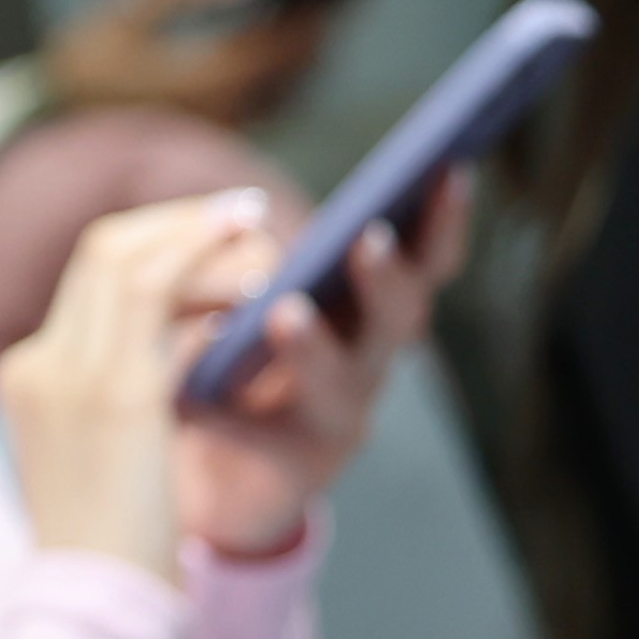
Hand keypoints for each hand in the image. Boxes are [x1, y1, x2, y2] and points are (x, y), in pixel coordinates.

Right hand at [0, 193, 282, 580]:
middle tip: (239, 212)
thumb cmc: (107, 550)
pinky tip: (251, 268)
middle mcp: (40, 363)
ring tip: (255, 233)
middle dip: (177, 222)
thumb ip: (114, 397)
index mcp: (27, 378)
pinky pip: (159, 293)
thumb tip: (185, 344)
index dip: (148, 243)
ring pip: (128, 256)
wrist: (92, 605)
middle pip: (101, 252)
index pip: (85, 281)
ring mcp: (71, 373)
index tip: (199, 234)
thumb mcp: (94, 458)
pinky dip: (203, 263)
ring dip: (197, 234)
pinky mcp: (117, 391)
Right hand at [44, 0, 335, 127]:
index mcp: (205, 81)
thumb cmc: (83, 67)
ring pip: (295, 79)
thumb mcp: (121, 13)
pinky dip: (295, 56)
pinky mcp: (227, 123)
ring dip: (316, 37)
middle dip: (328, 16)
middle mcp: (228, 108)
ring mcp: (230, 121)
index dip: (321, 6)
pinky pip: (278, 90)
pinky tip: (300, 22)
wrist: (51, 127)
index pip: (284, 42)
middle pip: (301, 61)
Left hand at [171, 168, 471, 557]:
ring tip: (285, 312)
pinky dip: (234, 416)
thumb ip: (235, 263)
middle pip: (401, 317)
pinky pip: (274, 441)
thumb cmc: (216, 364)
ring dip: (314, 346)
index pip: (419, 259)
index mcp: (360, 307)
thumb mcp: (222, 299)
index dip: (440, 221)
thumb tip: (232, 220)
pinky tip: (197, 403)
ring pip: (345, 381)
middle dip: (388, 276)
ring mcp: (339, 418)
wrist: (192, 471)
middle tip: (368, 238)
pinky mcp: (298, 469)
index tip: (446, 168)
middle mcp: (365, 360)